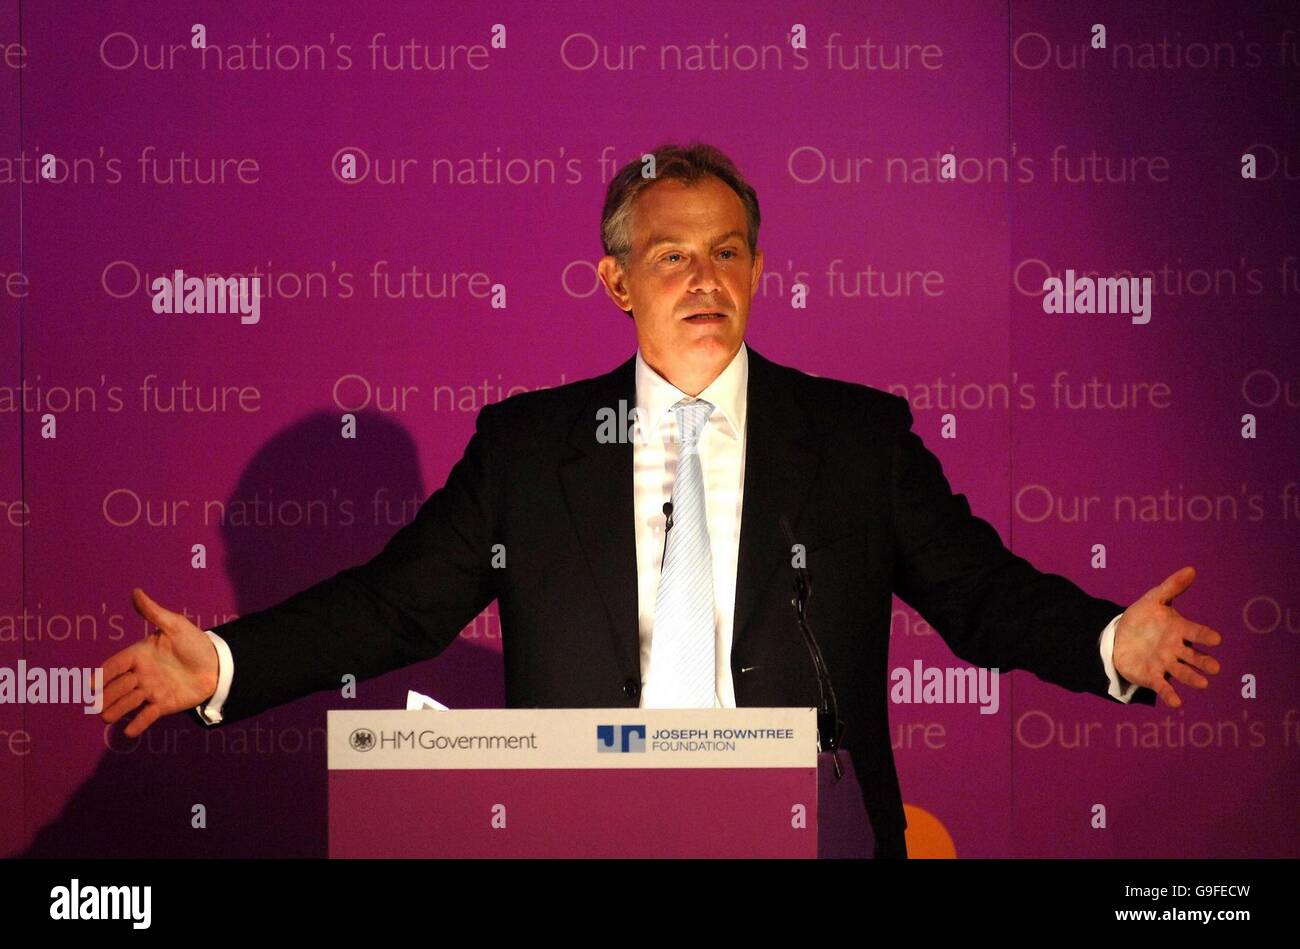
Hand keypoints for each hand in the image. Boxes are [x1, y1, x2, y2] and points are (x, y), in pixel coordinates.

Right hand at [99, 588, 219, 736]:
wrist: (217, 663)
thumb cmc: (195, 642)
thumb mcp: (175, 625)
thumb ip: (154, 613)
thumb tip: (136, 591)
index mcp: (139, 654)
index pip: (115, 665)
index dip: (102, 675)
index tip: (91, 684)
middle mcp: (141, 674)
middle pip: (117, 686)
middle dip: (106, 695)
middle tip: (96, 705)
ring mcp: (151, 690)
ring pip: (128, 702)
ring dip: (117, 710)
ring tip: (107, 717)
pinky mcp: (164, 704)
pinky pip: (147, 716)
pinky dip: (138, 724)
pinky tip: (129, 731)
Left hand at [1113, 566, 1222, 707]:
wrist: (1119, 635)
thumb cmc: (1143, 618)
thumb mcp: (1154, 600)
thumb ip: (1172, 587)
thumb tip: (1191, 570)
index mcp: (1179, 630)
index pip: (1195, 632)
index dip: (1204, 636)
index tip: (1216, 639)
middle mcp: (1176, 649)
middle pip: (1193, 657)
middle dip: (1204, 662)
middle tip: (1214, 668)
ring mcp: (1165, 664)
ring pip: (1182, 673)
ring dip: (1192, 678)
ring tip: (1203, 683)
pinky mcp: (1152, 676)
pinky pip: (1163, 687)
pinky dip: (1170, 695)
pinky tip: (1176, 703)